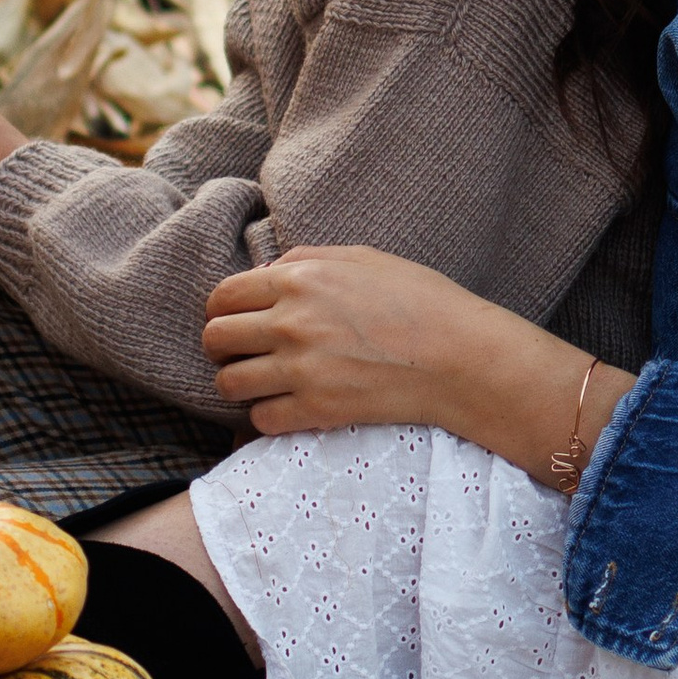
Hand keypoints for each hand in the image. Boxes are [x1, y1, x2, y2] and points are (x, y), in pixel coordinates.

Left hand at [202, 245, 629, 483]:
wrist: (461, 357)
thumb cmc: (422, 301)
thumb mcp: (365, 259)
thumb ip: (309, 259)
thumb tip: (270, 270)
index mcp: (299, 279)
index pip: (223, 295)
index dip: (221, 310)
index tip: (233, 321)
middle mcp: (291, 323)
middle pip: (216, 340)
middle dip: (223, 347)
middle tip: (242, 354)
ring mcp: (301, 369)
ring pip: (229, 384)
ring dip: (241, 384)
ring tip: (263, 384)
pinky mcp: (317, 410)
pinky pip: (260, 419)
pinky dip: (268, 416)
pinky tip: (289, 408)